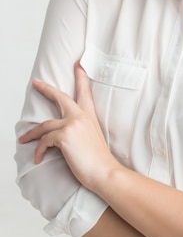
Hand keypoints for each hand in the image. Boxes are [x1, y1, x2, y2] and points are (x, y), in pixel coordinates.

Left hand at [18, 62, 118, 189]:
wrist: (105, 172)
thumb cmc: (98, 160)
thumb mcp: (92, 138)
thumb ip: (79, 130)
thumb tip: (62, 135)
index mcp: (89, 116)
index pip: (84, 92)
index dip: (81, 77)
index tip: (78, 64)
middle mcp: (81, 116)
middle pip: (60, 97)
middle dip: (46, 89)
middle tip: (36, 82)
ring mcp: (72, 124)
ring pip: (44, 125)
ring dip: (31, 134)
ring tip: (23, 139)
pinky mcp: (64, 135)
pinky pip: (43, 141)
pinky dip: (38, 150)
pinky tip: (38, 158)